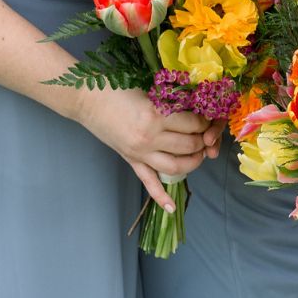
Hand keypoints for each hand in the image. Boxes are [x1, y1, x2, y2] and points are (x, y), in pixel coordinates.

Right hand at [69, 88, 213, 210]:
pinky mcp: (131, 160)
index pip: (194, 123)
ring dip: (194, 162)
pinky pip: (148, 182)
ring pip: (176, 166)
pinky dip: (161, 197)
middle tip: (208, 135)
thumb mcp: (149, 91)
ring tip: (200, 154)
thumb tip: (197, 109)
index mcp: (156, 114)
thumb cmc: (118, 89)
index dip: (206, 121)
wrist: (88, 99)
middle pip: (189, 145)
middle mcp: (150, 137)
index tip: (209, 117)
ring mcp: (140, 152)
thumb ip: (171, 102)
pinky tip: (172, 208)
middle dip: (204, 140)